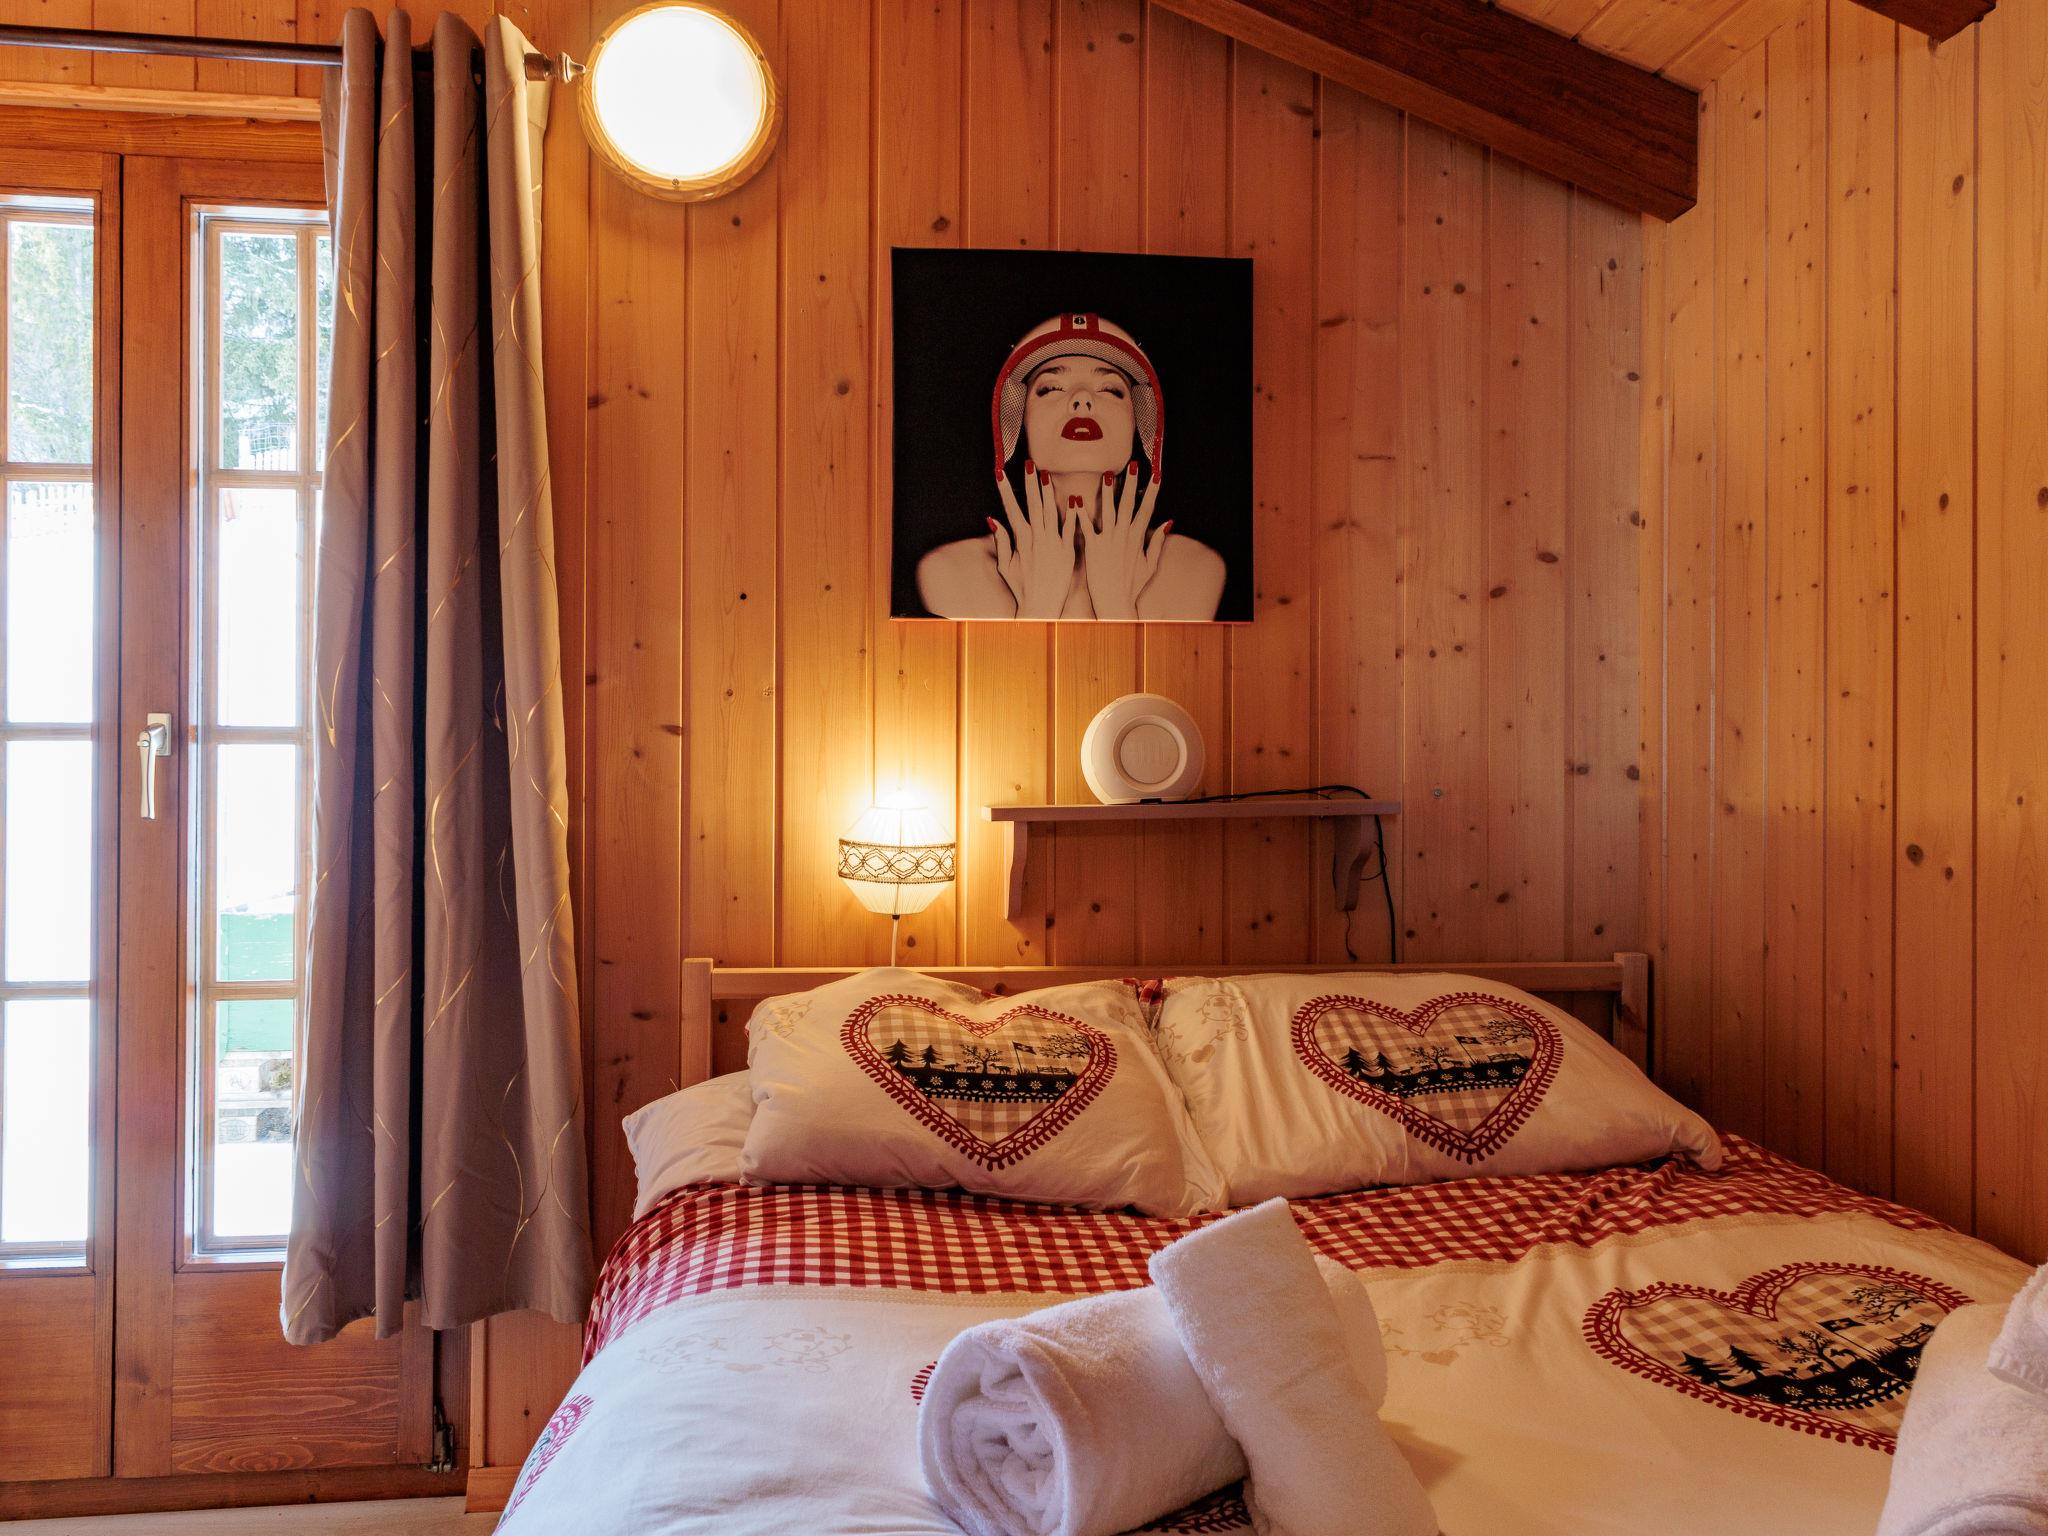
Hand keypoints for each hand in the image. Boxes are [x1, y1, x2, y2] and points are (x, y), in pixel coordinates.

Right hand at [990, 460, 1076, 619]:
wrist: (1041, 606)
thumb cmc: (1022, 588)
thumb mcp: (1005, 565)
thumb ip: (1001, 541)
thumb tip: (992, 519)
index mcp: (1021, 540)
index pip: (1011, 509)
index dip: (1005, 490)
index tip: (1000, 472)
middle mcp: (1036, 539)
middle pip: (1032, 505)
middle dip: (1029, 483)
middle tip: (1029, 463)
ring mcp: (1052, 544)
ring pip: (1050, 512)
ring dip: (1048, 492)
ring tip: (1046, 473)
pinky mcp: (1067, 552)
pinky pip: (1070, 529)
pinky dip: (1072, 514)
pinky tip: (1074, 498)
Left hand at [1076, 462, 1166, 620]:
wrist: (1115, 601)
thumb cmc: (1131, 585)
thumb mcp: (1150, 564)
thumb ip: (1158, 542)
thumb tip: (1169, 523)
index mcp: (1138, 537)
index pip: (1147, 509)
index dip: (1152, 491)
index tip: (1157, 474)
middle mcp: (1124, 535)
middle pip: (1129, 504)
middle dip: (1132, 483)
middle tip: (1134, 465)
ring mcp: (1108, 540)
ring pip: (1109, 510)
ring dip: (1108, 491)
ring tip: (1107, 473)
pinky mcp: (1092, 547)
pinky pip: (1085, 526)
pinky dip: (1080, 513)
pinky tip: (1075, 498)